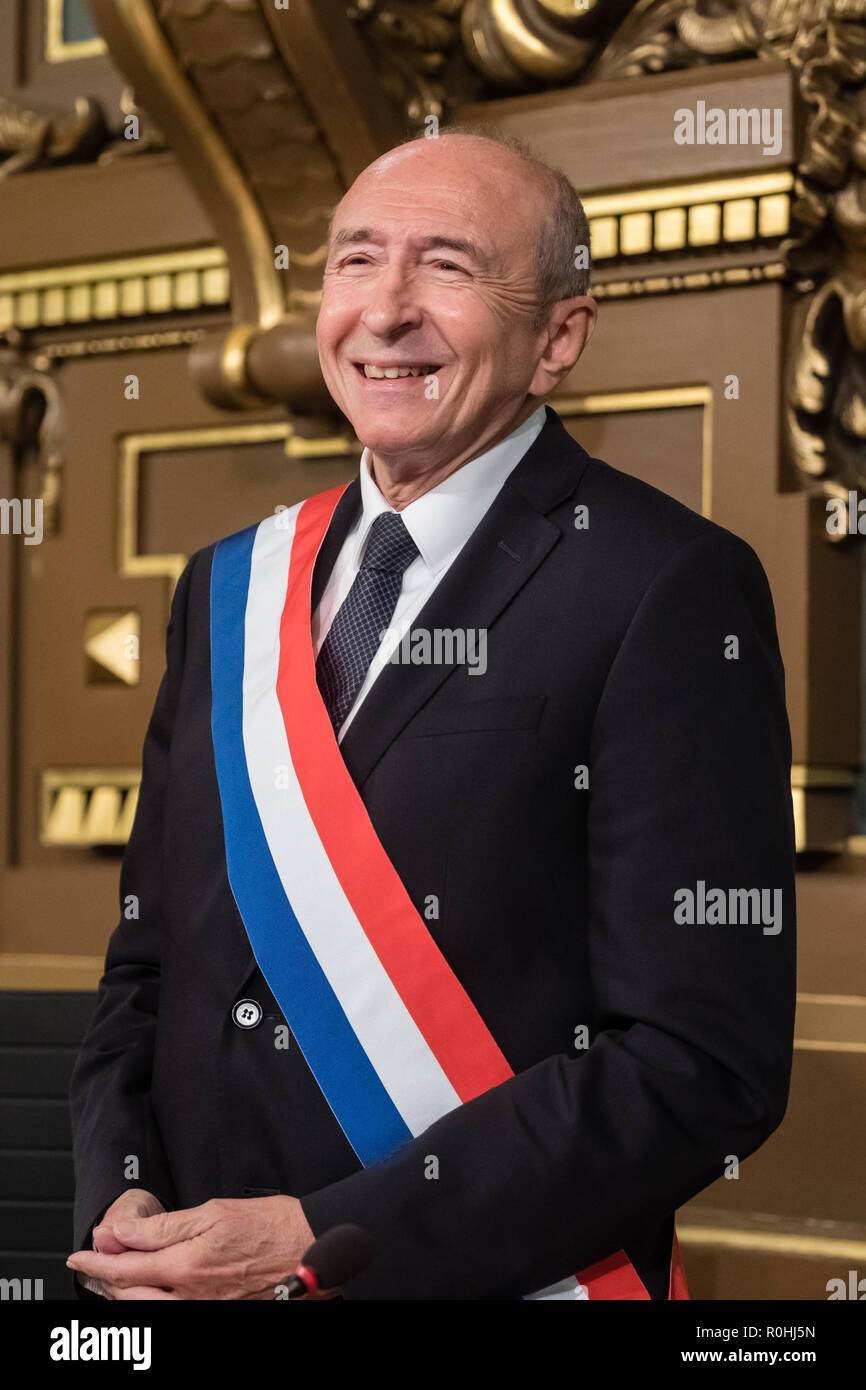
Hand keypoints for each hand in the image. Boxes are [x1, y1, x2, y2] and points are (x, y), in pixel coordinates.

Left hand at [67, 1195, 325, 1299]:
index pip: (125, 1267)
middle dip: (107, 1279)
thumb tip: (123, 1231)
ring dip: (127, 1295)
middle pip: (130, 1295)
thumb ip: (164, 1226)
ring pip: (148, 1311)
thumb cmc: (274, 1227)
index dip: (97, 1259)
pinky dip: (154, 1305)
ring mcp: (204, 1312)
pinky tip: (154, 1293)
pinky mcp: (218, 1317)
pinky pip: (173, 1316)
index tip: (80, 1254)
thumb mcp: (214, 1212)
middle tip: (96, 1263)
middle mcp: (191, 1297)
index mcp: (187, 1265)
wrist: (313, 1250)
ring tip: (119, 1279)